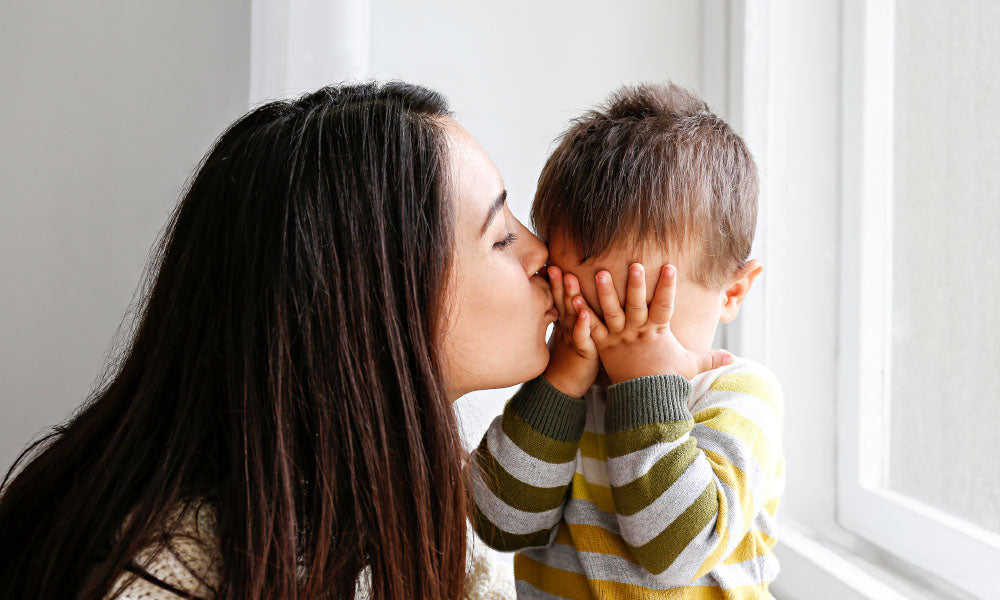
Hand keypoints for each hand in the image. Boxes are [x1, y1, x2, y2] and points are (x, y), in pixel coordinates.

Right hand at [542, 266, 600, 397]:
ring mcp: (573, 339)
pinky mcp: (583, 351)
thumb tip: (571, 300)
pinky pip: (583, 336)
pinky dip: (583, 325)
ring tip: (570, 278)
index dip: (553, 283)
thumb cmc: (569, 362)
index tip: (549, 264)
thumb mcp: (568, 336)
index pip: (558, 299)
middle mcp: (567, 328)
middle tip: (553, 266)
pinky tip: (585, 313)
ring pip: (571, 315)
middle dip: (558, 283)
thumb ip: (569, 318)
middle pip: (562, 302)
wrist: (563, 389)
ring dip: (570, 296)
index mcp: (565, 323)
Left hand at [578, 263, 733, 381]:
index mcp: (658, 332)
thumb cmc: (666, 379)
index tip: (670, 265)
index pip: (665, 305)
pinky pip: (591, 328)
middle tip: (634, 264)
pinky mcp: (602, 346)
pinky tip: (574, 298)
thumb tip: (733, 357)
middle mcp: (637, 332)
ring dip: (605, 292)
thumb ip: (709, 357)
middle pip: (636, 304)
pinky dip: (583, 314)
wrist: (644, 401)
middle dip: (635, 284)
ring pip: (611, 312)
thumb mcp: (690, 365)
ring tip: (599, 272)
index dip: (667, 286)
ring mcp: (619, 338)